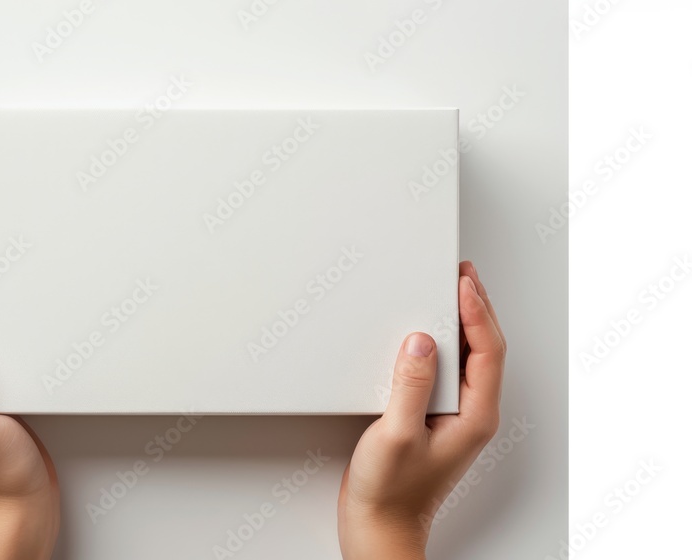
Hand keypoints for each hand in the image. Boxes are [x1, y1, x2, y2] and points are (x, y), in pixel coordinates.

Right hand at [338, 261, 505, 559]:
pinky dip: (441, 345)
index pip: (487, 350)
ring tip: (448, 293)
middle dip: (475, 307)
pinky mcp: (433, 419)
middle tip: (461, 274)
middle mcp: (472, 415)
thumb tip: (423, 340)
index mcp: (475, 416)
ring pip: (468, 359)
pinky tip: (425, 335)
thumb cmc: (391, 494)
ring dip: (460, 323)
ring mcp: (454, 417)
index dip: (476, 311)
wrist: (379, 528)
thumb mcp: (397, 434)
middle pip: (485, 349)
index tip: (461, 282)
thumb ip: (411, 384)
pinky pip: (446, 372)